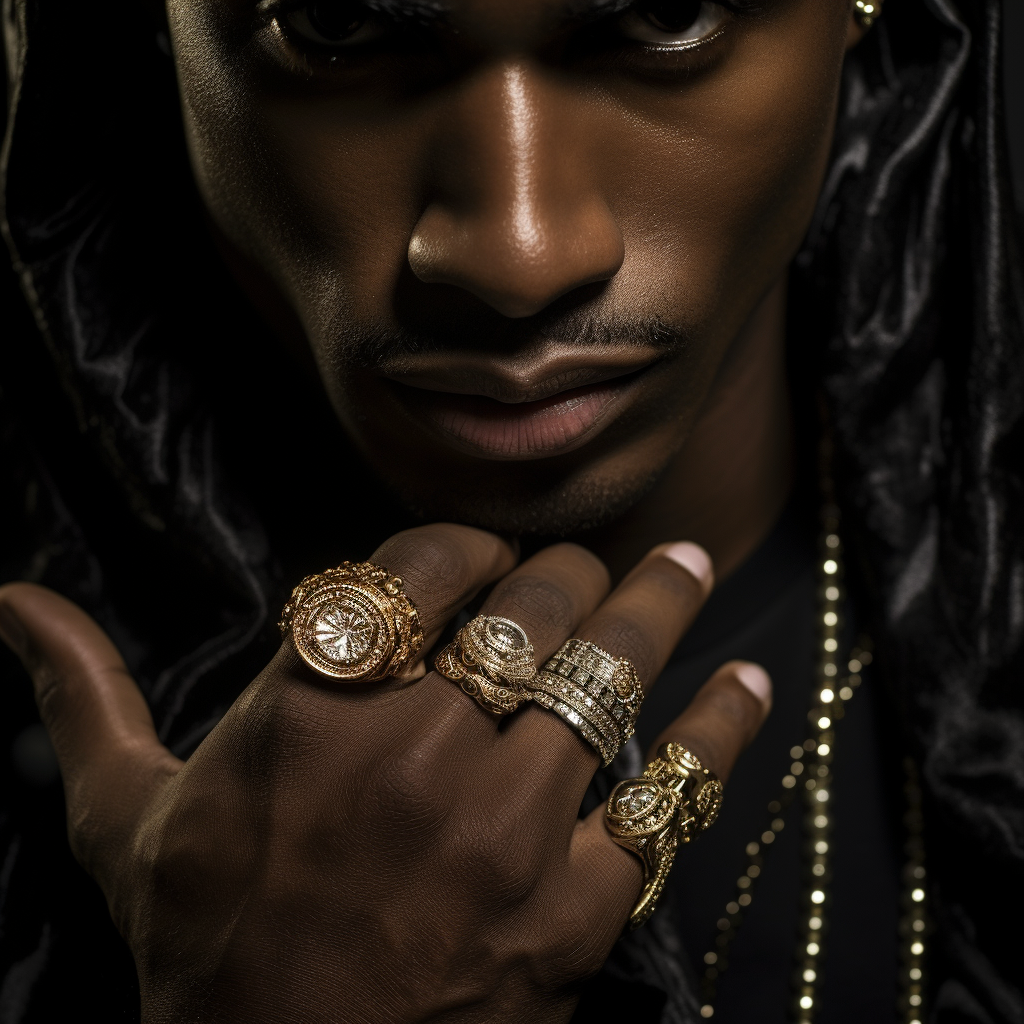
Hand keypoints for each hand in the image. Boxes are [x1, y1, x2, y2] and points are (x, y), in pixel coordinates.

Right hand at [0, 524, 770, 1022]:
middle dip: (565, 570)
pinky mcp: (569, 911)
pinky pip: (667, 798)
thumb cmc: (202, 951)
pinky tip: (750, 682)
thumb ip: (81, 695)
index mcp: (308, 716)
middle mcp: (415, 756)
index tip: (483, 549)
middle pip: (530, 611)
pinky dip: (719, 733)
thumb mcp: (122, 819)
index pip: (424, 569)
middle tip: (584, 561)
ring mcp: (503, 832)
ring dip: (656, 609)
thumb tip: (11, 603)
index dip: (466, 542)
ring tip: (687, 562)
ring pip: (605, 681)